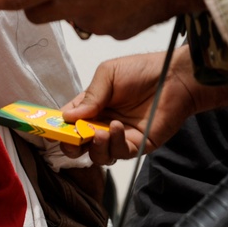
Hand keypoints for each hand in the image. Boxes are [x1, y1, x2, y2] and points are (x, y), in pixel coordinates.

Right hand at [60, 46, 227, 164]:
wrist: (175, 77)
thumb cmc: (142, 71)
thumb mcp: (107, 74)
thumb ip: (89, 96)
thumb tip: (67, 117)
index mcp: (92, 106)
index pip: (68, 122)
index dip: (58, 127)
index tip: (52, 129)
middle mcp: (102, 123)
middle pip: (78, 144)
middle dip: (70, 145)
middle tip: (72, 138)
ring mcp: (119, 137)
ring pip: (96, 155)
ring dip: (94, 146)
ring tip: (98, 132)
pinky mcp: (137, 145)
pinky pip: (118, 153)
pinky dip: (113, 143)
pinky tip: (116, 127)